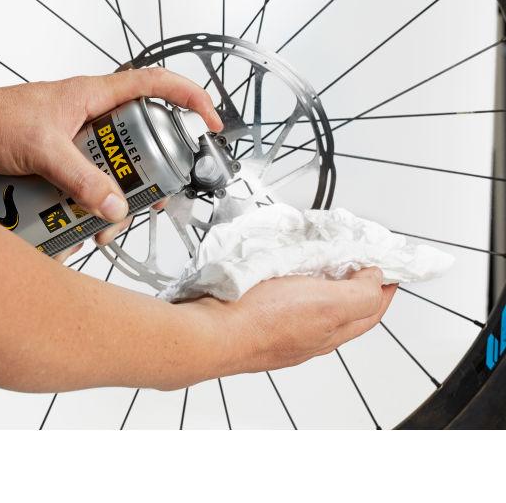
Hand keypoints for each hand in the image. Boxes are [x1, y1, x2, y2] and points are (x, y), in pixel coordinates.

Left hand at [0, 68, 221, 224]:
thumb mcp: (41, 148)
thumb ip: (80, 178)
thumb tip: (115, 207)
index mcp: (93, 96)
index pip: (154, 85)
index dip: (189, 100)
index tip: (209, 124)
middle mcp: (89, 119)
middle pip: (138, 142)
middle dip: (150, 174)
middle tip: (152, 200)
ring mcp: (74, 144)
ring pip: (111, 172)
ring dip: (113, 201)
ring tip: (105, 227)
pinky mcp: (58, 166)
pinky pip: (84, 189)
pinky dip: (85, 210)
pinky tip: (77, 229)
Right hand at [196, 268, 396, 375]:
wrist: (209, 333)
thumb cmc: (257, 321)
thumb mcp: (325, 303)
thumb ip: (358, 294)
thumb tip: (374, 280)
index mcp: (330, 330)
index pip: (371, 310)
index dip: (385, 286)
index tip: (388, 267)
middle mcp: (309, 335)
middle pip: (344, 309)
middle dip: (354, 284)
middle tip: (355, 260)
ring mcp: (282, 329)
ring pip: (311, 304)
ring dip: (320, 282)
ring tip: (319, 261)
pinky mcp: (256, 317)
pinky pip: (283, 300)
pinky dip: (291, 284)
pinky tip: (281, 274)